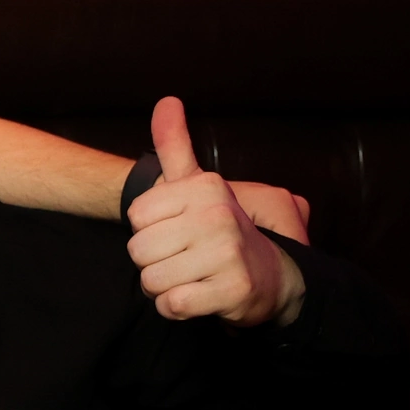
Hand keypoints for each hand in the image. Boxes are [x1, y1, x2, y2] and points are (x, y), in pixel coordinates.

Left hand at [127, 97, 305, 327]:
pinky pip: (171, 305)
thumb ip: (176, 146)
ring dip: (164, 287)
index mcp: (206, 188)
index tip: (179, 231)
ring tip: (193, 277)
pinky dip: (176, 308)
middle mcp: (219, 216)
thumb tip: (166, 100)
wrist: (275, 277)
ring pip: (151, 280)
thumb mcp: (198, 186)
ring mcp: (228, 253)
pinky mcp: (233, 289)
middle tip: (187, 259)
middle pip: (138, 251)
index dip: (150, 231)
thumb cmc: (221, 231)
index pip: (135, 218)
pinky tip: (199, 297)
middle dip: (154, 263)